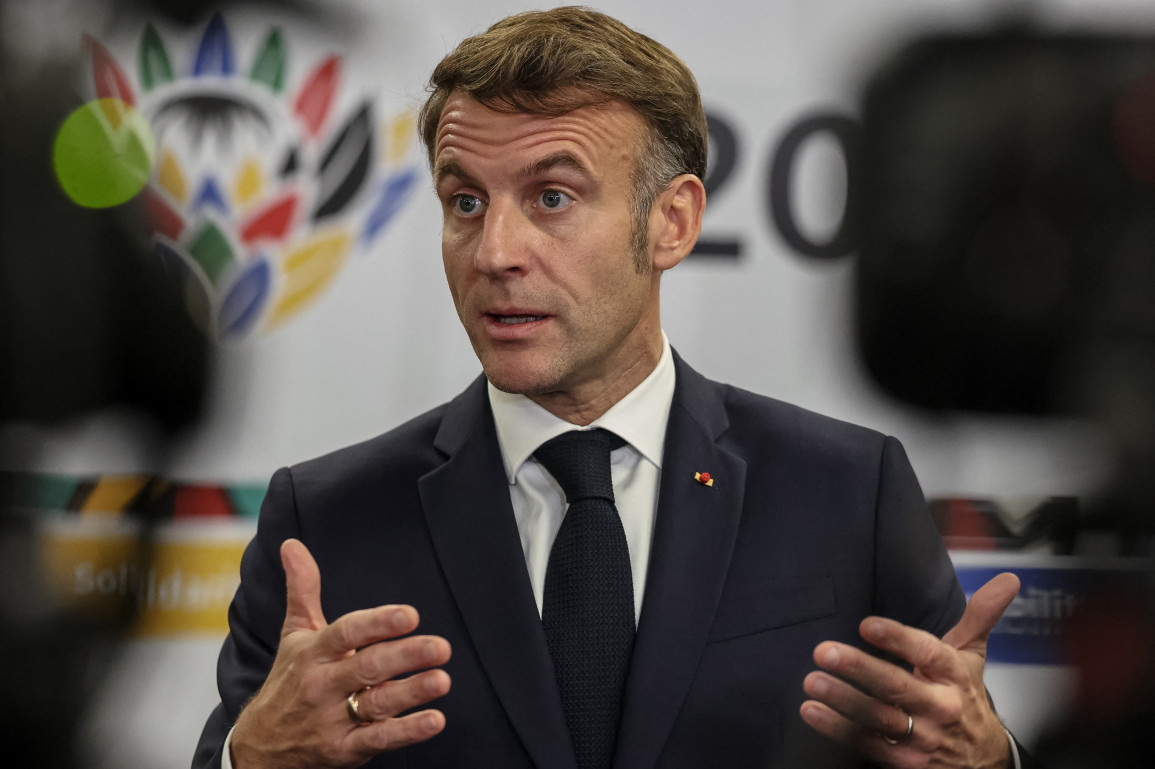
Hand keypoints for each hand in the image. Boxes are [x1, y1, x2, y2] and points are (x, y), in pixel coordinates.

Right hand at [229, 539, 451, 768]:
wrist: (259, 746)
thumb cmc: (288, 681)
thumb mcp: (294, 634)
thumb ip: (303, 589)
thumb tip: (292, 544)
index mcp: (314, 652)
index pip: (346, 633)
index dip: (378, 623)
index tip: (410, 615)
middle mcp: (322, 685)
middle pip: (367, 668)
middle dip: (405, 656)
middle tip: (441, 646)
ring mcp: (332, 719)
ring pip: (376, 705)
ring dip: (411, 693)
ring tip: (442, 679)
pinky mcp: (343, 750)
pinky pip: (378, 740)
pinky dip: (407, 732)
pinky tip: (435, 720)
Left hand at [800, 573, 1020, 768]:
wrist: (983, 760)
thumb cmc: (967, 698)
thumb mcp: (973, 656)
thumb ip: (980, 615)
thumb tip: (1007, 579)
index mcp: (954, 675)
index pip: (928, 653)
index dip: (898, 639)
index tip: (867, 625)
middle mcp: (939, 706)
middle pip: (897, 687)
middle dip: (859, 669)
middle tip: (824, 651)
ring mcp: (921, 737)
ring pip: (879, 718)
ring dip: (844, 700)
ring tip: (814, 680)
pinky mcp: (904, 760)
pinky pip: (867, 744)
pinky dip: (837, 729)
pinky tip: (812, 711)